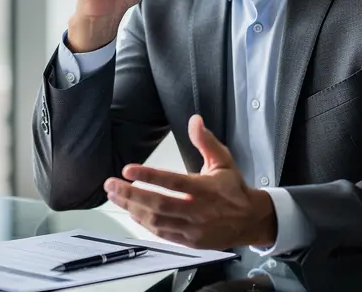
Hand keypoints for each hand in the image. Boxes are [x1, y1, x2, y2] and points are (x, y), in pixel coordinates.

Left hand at [104, 115, 276, 249]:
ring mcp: (193, 229)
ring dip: (133, 208)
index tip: (128, 169)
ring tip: (116, 196)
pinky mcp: (190, 242)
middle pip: (158, 204)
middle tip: (110, 184)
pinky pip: (162, 234)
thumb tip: (194, 119)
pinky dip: (145, 224)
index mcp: (205, 189)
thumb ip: (206, 141)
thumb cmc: (234, 188)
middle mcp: (197, 210)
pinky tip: (132, 212)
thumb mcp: (223, 160)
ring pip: (157, 221)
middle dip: (130, 194)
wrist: (251, 220)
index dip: (149, 176)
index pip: (173, 182)